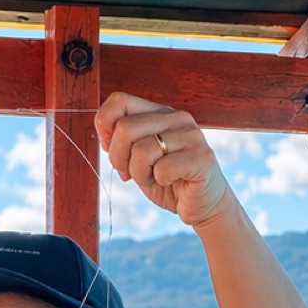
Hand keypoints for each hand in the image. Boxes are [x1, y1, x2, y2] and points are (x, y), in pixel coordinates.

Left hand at [95, 91, 230, 227]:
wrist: (203, 206)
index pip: (119, 101)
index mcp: (159, 112)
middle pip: (125, 128)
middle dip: (119, 159)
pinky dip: (159, 182)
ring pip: (141, 151)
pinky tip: (171, 182)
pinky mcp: (202, 157)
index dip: (104, 126)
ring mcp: (191, 135)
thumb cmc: (169, 181)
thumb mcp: (137, 158)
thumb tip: (104, 134)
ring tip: (154, 179)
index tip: (109, 148)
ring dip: (140, 175)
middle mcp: (177, 117)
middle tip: (131, 173)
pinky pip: (163, 169)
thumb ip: (122, 141)